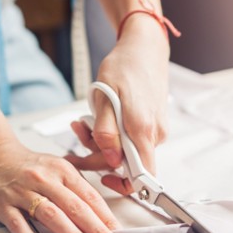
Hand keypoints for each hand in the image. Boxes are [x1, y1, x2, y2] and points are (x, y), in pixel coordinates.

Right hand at [0, 140, 126, 232]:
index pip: (89, 197)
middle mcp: (45, 180)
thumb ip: (78, 189)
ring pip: (52, 216)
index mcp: (63, 171)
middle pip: (75, 208)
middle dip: (97, 231)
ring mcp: (23, 192)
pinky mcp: (3, 205)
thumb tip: (102, 216)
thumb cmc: (29, 167)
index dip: (106, 217)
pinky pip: (19, 224)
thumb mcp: (58, 169)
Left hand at [66, 15, 169, 194]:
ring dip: (102, 141)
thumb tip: (110, 161)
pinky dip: (113, 132)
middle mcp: (154, 134)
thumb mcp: (105, 98)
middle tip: (77, 134)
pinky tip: (100, 117)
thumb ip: (106, 133)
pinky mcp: (152, 123)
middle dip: (98, 154)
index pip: (142, 177)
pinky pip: (131, 138)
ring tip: (83, 121)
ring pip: (126, 149)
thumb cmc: (124, 67)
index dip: (122, 185)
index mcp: (143, 131)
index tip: (103, 177)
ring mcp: (155, 129)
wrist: (144, 48)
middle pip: (127, 163)